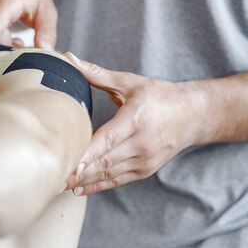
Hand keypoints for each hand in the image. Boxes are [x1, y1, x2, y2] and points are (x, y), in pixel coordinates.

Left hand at [64, 55, 205, 194]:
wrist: (194, 115)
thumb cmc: (159, 95)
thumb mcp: (130, 82)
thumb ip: (97, 74)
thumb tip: (69, 58)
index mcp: (136, 119)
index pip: (108, 139)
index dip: (88, 153)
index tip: (69, 163)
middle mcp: (142, 143)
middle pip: (105, 161)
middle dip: (79, 171)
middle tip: (53, 176)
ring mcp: (145, 159)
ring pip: (109, 174)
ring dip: (85, 181)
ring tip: (59, 185)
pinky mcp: (145, 170)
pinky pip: (118, 180)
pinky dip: (98, 186)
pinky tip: (79, 189)